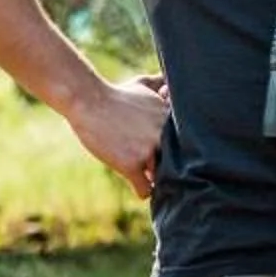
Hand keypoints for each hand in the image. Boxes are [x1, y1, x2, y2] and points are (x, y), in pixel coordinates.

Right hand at [71, 70, 168, 197]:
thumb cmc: (115, 94)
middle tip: (164, 174)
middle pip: (176, 164)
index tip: (172, 158)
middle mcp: (163, 136)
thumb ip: (160, 85)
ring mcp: (148, 151)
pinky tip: (141, 189)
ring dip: (156, 181)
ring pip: (162, 178)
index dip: (179, 153)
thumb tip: (167, 85)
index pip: (186, 146)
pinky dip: (144, 192)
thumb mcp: (143, 85)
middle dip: (169, 168)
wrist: (89, 100)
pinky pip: (145, 189)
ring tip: (151, 181)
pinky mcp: (131, 164)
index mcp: (170, 120)